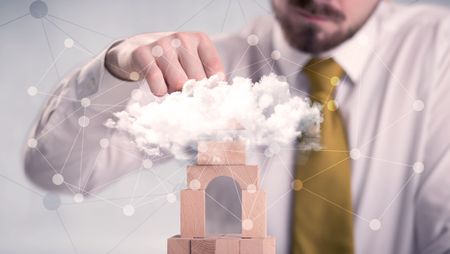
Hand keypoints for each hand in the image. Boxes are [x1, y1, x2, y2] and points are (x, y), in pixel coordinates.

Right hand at [105, 32, 224, 95]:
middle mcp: (182, 39)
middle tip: (180, 88)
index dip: (210, 89)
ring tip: (168, 84)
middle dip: (189, 91)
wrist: (136, 50)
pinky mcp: (143, 53)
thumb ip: (205, 76)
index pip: (215, 72)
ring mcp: (162, 44)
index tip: (202, 93)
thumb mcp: (192, 63)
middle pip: (196, 80)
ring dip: (173, 91)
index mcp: (200, 39)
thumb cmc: (171, 61)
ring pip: (178, 83)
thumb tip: (213, 96)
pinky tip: (158, 87)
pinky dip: (159, 91)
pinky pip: (157, 82)